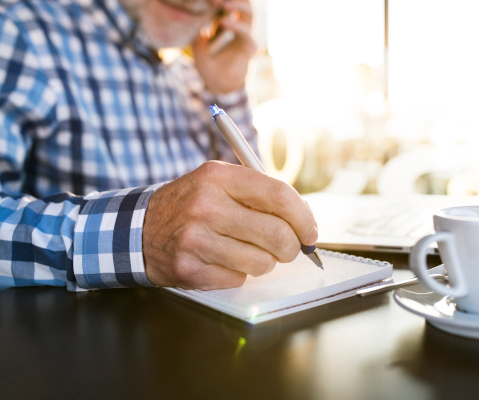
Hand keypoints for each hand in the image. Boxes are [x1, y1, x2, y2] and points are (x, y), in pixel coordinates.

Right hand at [142, 161, 318, 289]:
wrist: (139, 230)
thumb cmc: (191, 204)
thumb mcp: (218, 182)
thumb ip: (259, 194)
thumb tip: (304, 220)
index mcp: (218, 177)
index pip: (278, 194)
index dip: (303, 216)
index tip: (310, 231)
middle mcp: (206, 207)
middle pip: (276, 234)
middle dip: (291, 247)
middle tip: (288, 248)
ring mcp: (196, 241)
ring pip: (262, 262)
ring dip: (264, 261)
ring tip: (248, 250)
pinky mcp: (190, 270)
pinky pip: (239, 278)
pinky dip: (239, 273)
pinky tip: (222, 259)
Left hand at [192, 0, 256, 93]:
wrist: (216, 84)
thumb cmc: (208, 63)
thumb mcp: (197, 41)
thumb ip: (199, 26)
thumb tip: (195, 11)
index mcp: (229, 22)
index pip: (230, 2)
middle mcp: (240, 26)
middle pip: (244, 3)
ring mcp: (247, 36)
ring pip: (249, 13)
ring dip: (237, 5)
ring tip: (222, 3)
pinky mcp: (249, 47)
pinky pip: (246, 33)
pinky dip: (236, 26)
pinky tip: (224, 22)